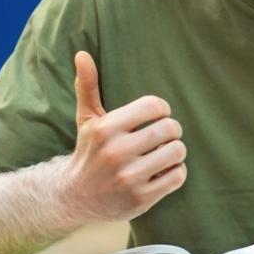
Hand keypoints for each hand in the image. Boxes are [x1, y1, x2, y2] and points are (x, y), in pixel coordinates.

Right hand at [64, 50, 186, 222]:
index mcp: (105, 129)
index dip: (162, 109)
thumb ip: (88, 86)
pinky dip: (176, 172)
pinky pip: (177, 176)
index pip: (154, 106)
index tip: (157, 116)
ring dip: (176, 151)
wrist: (76, 197)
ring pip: (177, 152)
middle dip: (172, 130)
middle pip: (170, 129)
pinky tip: (163, 171)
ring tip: (164, 152)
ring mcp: (129, 178)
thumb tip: (81, 54)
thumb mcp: (87, 119)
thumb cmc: (89, 151)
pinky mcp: (141, 199)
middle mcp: (116, 153)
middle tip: (165, 135)